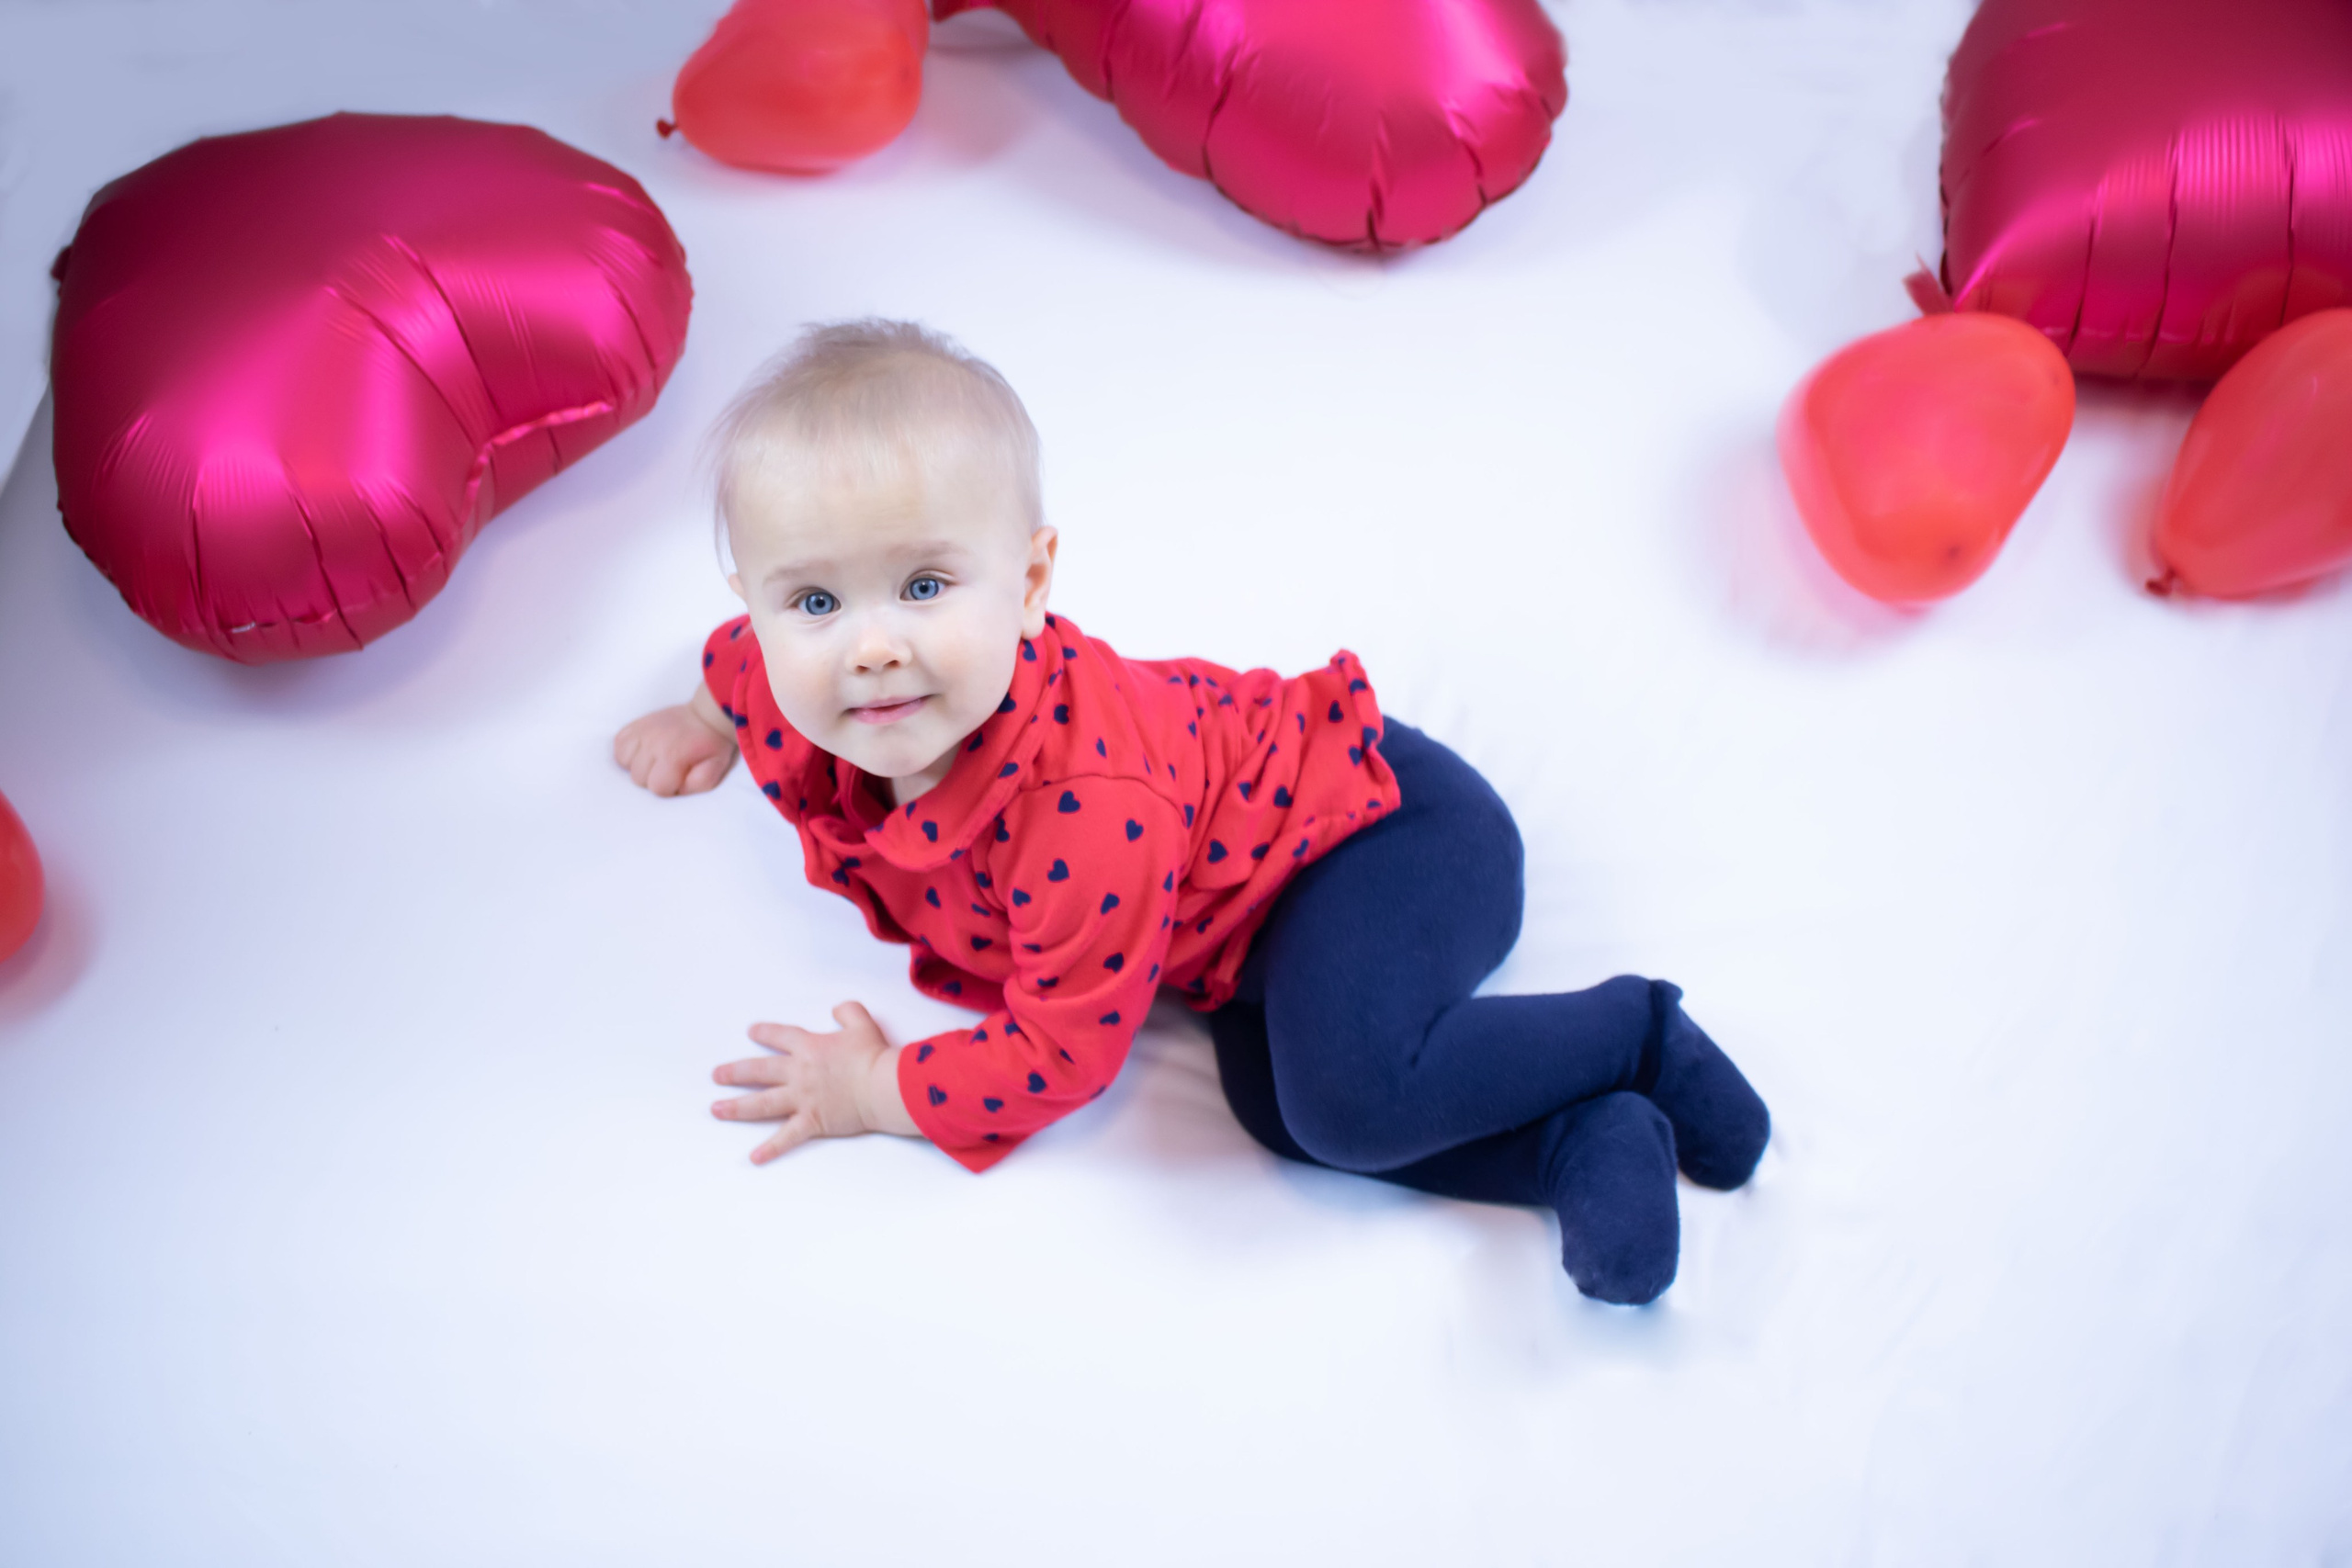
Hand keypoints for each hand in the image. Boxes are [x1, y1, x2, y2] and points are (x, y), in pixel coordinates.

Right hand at [615, 693, 735, 796]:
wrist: (706, 715)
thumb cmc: (711, 744)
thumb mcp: (715, 768)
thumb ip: (698, 784)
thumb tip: (677, 789)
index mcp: (672, 755)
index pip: (658, 788)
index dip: (670, 788)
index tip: (680, 777)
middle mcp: (652, 743)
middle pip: (638, 778)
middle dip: (654, 778)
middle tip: (669, 768)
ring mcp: (641, 731)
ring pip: (624, 762)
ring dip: (638, 765)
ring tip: (654, 760)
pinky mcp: (635, 725)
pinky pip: (618, 745)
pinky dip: (627, 751)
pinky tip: (642, 752)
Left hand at [711, 1001, 916, 1162]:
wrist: (882, 1085)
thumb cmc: (874, 1056)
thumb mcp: (863, 1024)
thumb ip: (848, 1012)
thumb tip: (837, 1009)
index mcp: (810, 1047)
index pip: (781, 1037)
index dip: (765, 1032)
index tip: (751, 1032)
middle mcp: (799, 1072)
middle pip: (759, 1070)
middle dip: (735, 1072)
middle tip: (717, 1075)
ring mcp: (802, 1098)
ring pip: (761, 1103)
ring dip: (736, 1107)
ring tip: (717, 1110)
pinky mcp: (812, 1121)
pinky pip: (787, 1137)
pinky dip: (771, 1148)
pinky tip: (754, 1157)